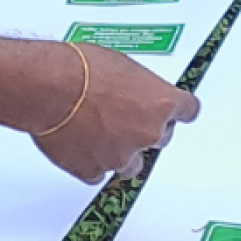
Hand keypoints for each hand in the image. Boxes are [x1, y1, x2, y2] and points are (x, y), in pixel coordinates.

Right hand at [31, 42, 198, 183]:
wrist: (51, 88)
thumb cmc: (85, 69)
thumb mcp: (126, 66)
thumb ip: (140, 87)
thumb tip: (136, 93)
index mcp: (162, 103)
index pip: (189, 111)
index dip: (181, 110)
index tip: (179, 111)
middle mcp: (147, 132)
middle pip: (162, 138)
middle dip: (147, 129)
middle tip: (128, 117)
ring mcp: (121, 155)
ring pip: (133, 163)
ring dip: (124, 151)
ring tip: (105, 133)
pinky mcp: (93, 171)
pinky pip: (101, 173)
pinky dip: (96, 163)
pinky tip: (86, 146)